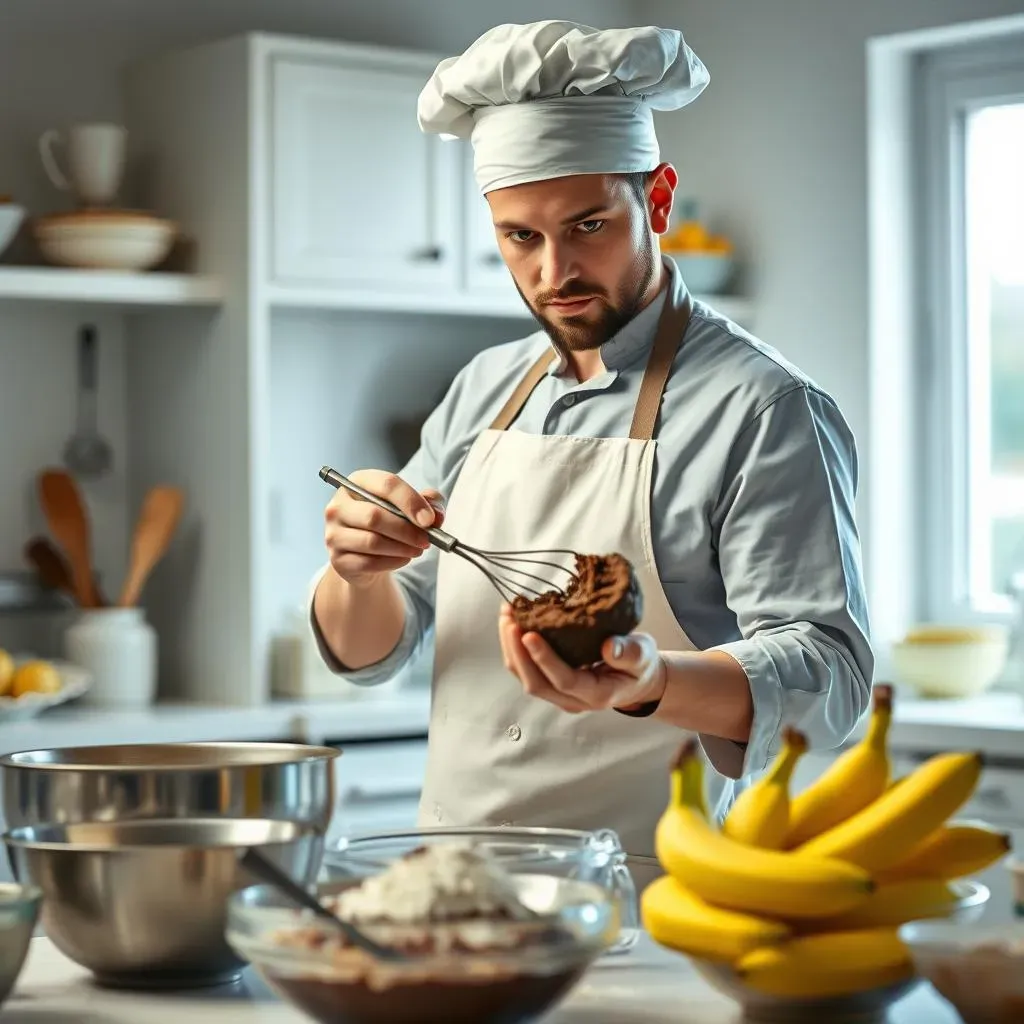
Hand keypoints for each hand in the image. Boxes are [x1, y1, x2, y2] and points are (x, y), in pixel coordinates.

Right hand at [324, 470, 444, 586]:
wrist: (365, 554)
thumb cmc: (389, 522)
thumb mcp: (410, 506)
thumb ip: (428, 503)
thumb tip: (436, 515)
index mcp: (358, 482)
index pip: (386, 484)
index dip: (411, 501)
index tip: (429, 519)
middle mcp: (338, 506)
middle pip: (375, 516)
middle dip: (407, 530)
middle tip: (427, 539)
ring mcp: (334, 534)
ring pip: (372, 542)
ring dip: (402, 548)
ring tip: (418, 549)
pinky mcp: (337, 559)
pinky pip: (369, 563)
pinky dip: (393, 562)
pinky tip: (404, 558)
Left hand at [498, 603, 666, 713]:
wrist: (638, 680)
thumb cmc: (640, 665)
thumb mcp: (643, 655)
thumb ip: (629, 653)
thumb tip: (609, 647)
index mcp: (597, 694)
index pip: (565, 680)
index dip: (545, 659)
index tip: (529, 634)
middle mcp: (573, 700)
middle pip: (536, 683)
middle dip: (518, 652)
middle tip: (510, 619)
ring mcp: (559, 694)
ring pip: (526, 678)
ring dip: (511, 648)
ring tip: (506, 615)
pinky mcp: (550, 683)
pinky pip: (526, 670)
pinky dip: (515, 647)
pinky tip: (512, 622)